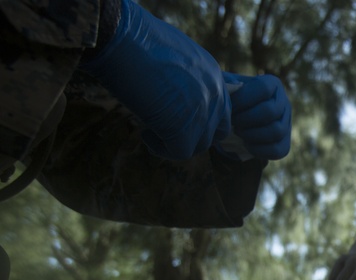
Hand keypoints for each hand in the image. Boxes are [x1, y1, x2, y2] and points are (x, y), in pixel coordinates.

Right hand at [80, 0, 229, 159]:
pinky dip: (162, 149)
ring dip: (175, 142)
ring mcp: (203, 112)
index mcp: (214, 75)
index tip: (177, 119)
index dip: (201, 120)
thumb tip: (176, 97)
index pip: (220, 110)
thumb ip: (185, 78)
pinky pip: (180, 152)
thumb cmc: (136, 40)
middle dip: (192, 135)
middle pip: (215, 132)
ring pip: (199, 145)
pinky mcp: (184, 128)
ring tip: (150, 128)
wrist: (121, 38)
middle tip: (166, 129)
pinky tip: (146, 134)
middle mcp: (215, 94)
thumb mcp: (173, 55)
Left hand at [219, 72, 291, 159]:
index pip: (263, 88)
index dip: (243, 99)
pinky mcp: (285, 143)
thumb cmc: (232, 100)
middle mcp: (284, 102)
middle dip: (246, 119)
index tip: (229, 106)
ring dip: (252, 134)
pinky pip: (277, 150)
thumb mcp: (228, 87)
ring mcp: (286, 124)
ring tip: (238, 132)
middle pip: (270, 111)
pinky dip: (259, 149)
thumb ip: (227, 85)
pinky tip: (246, 144)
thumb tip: (229, 89)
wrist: (239, 120)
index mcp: (272, 84)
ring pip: (276, 131)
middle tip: (232, 121)